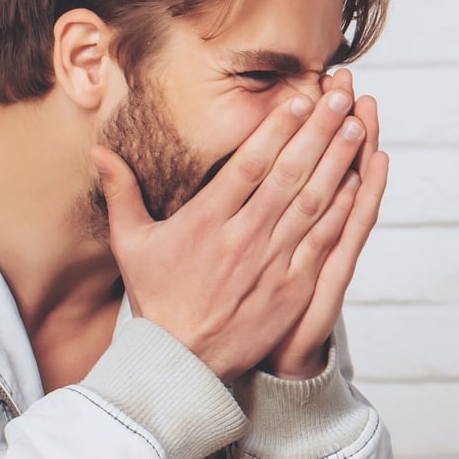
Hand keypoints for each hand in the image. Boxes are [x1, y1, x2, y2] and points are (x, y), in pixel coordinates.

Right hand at [91, 81, 368, 381]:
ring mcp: (271, 263)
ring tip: (355, 127)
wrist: (181, 361)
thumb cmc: (157, 298)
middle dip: (317, 131)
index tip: (298, 100)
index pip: (248, 165)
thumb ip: (122, 193)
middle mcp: (243, 238)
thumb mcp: (131, 244)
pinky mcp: (293, 288)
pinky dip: (342, 212)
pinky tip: (360, 184)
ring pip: (312, 203)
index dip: (276, 130)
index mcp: (206, 222)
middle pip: (288, 175)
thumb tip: (99, 150)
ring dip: (337, 163)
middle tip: (339, 97)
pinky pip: (323, 243)